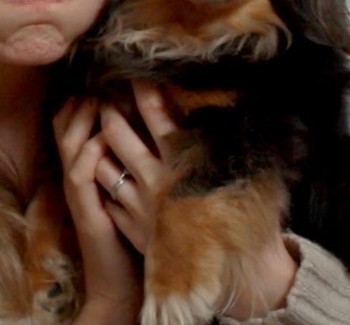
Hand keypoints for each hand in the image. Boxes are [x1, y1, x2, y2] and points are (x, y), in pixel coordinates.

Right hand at [53, 97, 141, 322]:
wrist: (118, 277)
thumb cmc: (131, 228)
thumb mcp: (129, 183)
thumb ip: (130, 154)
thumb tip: (150, 118)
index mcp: (85, 166)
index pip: (72, 122)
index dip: (83, 96)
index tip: (105, 76)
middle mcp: (76, 175)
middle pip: (63, 126)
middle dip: (81, 100)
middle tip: (99, 81)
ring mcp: (78, 192)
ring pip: (69, 145)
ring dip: (82, 120)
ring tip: (96, 100)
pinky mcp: (86, 210)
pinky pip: (79, 175)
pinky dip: (89, 154)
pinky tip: (102, 141)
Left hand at [101, 82, 300, 319]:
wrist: (242, 276)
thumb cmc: (250, 218)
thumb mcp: (246, 173)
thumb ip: (232, 139)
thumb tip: (236, 102)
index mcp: (185, 162)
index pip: (157, 115)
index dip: (143, 90)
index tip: (134, 72)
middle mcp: (157, 181)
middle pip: (118, 134)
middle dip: (108, 110)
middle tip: (106, 95)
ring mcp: (140, 208)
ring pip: (104, 165)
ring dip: (100, 145)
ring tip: (102, 131)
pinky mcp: (133, 230)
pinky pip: (107, 198)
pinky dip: (105, 183)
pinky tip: (108, 173)